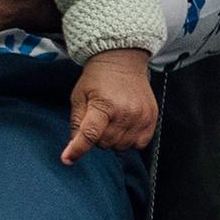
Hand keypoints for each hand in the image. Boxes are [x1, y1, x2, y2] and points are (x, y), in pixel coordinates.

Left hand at [61, 47, 158, 162]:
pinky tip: (125, 126)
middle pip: (106, 143)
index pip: (90, 135)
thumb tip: (74, 145)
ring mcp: (141, 116)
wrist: (122, 61)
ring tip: (112, 121)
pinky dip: (129, 140)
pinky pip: (139, 144)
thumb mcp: (79, 96)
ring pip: (122, 146)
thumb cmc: (98, 78)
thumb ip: (77, 122)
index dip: (77, 149)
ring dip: (113, 139)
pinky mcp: (152, 118)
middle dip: (97, 137)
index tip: (67, 159)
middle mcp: (126, 112)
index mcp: (104, 105)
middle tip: (98, 121)